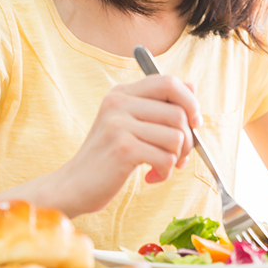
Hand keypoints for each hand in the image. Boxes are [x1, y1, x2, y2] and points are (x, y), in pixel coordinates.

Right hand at [56, 74, 201, 214]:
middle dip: (188, 140)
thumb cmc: (107, 158)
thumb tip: (192, 87)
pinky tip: (151, 177)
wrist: (73, 186)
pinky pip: (166, 158)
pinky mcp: (123, 148)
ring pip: (176, 136)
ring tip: (161, 167)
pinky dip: (165, 172)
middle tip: (178, 156)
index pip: (168, 81)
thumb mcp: (131, 125)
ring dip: (176, 158)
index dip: (190, 101)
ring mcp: (119, 124)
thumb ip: (159, 105)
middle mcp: (119, 103)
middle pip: (178, 112)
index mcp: (122, 93)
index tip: (194, 123)